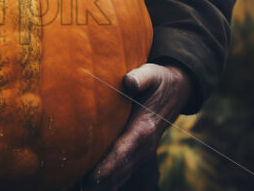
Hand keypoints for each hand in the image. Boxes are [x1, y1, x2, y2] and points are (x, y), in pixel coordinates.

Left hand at [83, 63, 192, 189]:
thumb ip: (140, 77)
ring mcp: (142, 152)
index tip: (92, 177)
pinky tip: (89, 186)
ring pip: (121, 175)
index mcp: (144, 128)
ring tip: (78, 188)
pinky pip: (122, 172)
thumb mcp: (151, 73)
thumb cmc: (158, 80)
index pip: (124, 151)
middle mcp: (145, 146)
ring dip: (103, 185)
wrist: (177, 90)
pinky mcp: (137, 154)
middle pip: (121, 170)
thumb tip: (129, 82)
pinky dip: (108, 181)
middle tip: (76, 187)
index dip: (108, 165)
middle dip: (100, 181)